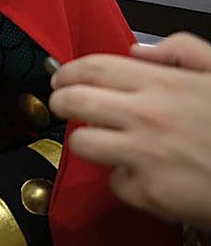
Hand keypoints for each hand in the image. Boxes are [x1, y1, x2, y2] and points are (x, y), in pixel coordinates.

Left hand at [50, 32, 210, 229]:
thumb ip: (184, 51)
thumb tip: (139, 51)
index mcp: (165, 85)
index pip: (95, 68)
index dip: (69, 71)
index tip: (61, 78)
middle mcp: (149, 117)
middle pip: (75, 102)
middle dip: (60, 102)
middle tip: (62, 105)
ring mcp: (146, 156)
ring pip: (82, 143)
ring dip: (88, 141)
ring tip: (104, 141)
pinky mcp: (150, 193)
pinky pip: (116, 183)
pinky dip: (126, 180)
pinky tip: (146, 175)